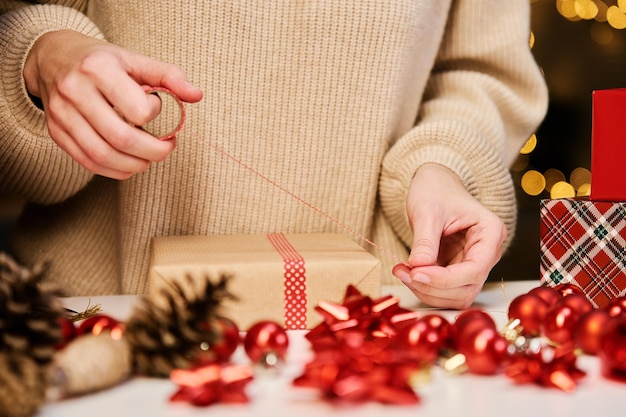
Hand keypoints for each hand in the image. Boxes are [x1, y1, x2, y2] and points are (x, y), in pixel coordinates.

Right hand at [23, 30, 202, 178]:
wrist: (53, 58)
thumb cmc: (102, 61)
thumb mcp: (135, 60)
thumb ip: (168, 76)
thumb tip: (197, 95)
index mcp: (98, 69)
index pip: (136, 109)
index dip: (155, 114)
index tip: (156, 107)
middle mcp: (75, 91)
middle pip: (121, 138)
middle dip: (153, 152)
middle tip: (166, 148)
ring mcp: (62, 114)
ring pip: (102, 155)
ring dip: (134, 165)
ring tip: (148, 158)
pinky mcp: (56, 132)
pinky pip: (88, 162)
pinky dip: (114, 170)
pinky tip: (129, 164)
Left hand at [392, 163, 506, 308]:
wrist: (434, 185)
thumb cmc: (436, 191)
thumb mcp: (427, 211)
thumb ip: (425, 241)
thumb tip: (418, 267)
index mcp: (491, 232)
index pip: (474, 269)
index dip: (445, 279)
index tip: (416, 273)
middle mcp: (487, 252)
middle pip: (467, 287)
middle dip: (433, 287)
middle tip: (404, 272)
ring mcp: (473, 262)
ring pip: (457, 295)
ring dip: (427, 291)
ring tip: (402, 271)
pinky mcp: (458, 269)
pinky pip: (445, 290)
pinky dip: (425, 287)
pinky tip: (407, 272)